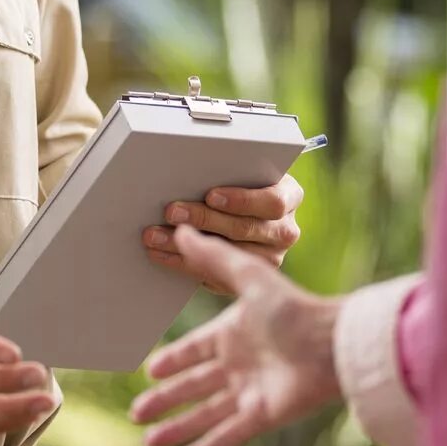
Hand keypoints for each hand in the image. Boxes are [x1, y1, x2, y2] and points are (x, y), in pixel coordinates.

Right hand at [129, 226, 341, 445]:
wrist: (333, 346)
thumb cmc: (294, 308)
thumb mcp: (248, 277)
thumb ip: (213, 258)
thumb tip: (180, 228)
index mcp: (234, 333)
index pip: (194, 351)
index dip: (172, 360)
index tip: (149, 371)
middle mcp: (239, 365)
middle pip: (193, 387)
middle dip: (165, 400)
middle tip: (137, 412)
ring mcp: (249, 394)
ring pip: (203, 416)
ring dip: (177, 429)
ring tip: (149, 442)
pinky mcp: (261, 419)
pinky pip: (224, 439)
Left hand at [141, 175, 303, 286]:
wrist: (242, 209)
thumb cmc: (239, 180)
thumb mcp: (243, 170)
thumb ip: (228, 169)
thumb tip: (191, 169)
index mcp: (290, 197)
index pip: (273, 202)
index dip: (242, 200)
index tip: (211, 195)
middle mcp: (285, 230)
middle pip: (246, 228)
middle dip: (204, 219)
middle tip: (171, 212)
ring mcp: (271, 257)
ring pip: (229, 256)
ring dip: (187, 246)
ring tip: (156, 236)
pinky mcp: (248, 276)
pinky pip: (216, 276)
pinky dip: (184, 263)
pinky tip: (161, 254)